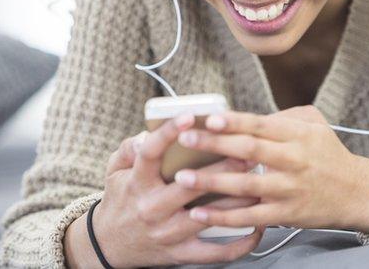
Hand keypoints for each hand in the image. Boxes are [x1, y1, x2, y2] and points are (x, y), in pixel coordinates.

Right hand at [86, 114, 264, 267]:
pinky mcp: (180, 254)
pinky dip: (240, 244)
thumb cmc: (120, 201)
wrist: (108, 244)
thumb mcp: (114, 170)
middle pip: (191, 186)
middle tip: (246, 152)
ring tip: (259, 185)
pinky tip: (257, 228)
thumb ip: (128, 148)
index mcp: (137, 182)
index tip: (189, 116)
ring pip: (209, 216)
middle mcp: (152, 208)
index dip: (170, 132)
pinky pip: (215, 253)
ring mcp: (167, 233)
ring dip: (238, 201)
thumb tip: (146, 133)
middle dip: (221, 168)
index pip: (151, 153)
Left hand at [171, 105, 368, 230]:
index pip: (261, 124)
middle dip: (214, 144)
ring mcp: (288, 189)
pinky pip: (249, 217)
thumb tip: (245, 116)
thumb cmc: (328, 154)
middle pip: (249, 150)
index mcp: (297, 134)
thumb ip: (282, 116)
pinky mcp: (285, 215)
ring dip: (211, 182)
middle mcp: (293, 160)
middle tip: (184, 138)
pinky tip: (199, 214)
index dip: (234, 121)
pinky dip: (223, 217)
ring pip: (245, 185)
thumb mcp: (314, 125)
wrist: (356, 193)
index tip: (209, 118)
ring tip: (182, 178)